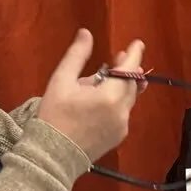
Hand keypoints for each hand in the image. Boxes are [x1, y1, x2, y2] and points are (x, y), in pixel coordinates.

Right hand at [35, 30, 145, 163]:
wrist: (52, 156)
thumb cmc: (54, 116)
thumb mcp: (61, 81)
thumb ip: (77, 56)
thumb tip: (86, 33)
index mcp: (110, 96)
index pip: (129, 69)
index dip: (134, 54)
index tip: (138, 43)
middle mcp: (122, 111)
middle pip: (132, 85)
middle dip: (127, 69)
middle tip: (119, 57)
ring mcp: (122, 126)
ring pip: (128, 99)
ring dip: (123, 85)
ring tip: (109, 77)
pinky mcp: (118, 137)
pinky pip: (123, 113)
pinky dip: (118, 101)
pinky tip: (103, 100)